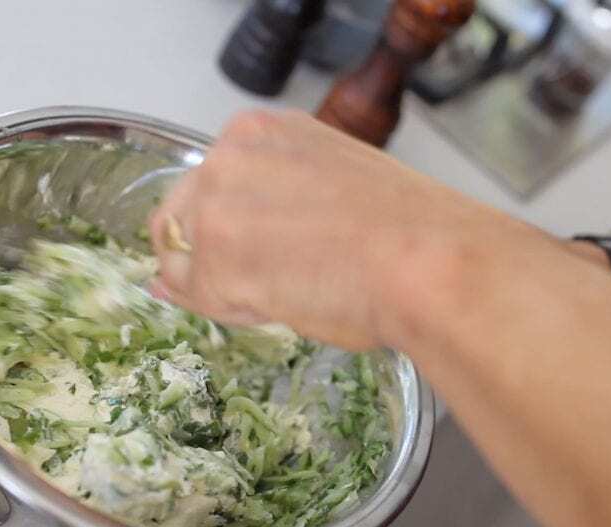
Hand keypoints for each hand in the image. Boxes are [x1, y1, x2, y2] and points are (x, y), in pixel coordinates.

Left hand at [148, 110, 526, 349]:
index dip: (234, 225)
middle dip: (216, 255)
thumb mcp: (333, 184)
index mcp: (263, 129)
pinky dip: (236, 312)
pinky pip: (200, 299)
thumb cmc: (408, 230)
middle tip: (281, 276)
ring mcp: (214, 207)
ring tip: (296, 287)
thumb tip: (228, 233)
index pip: (212, 182)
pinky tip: (289, 301)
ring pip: (185, 261)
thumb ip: (273, 199)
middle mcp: (228, 155)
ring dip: (229, 285)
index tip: (268, 247)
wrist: (427, 260)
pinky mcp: (214, 263)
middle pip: (182, 217)